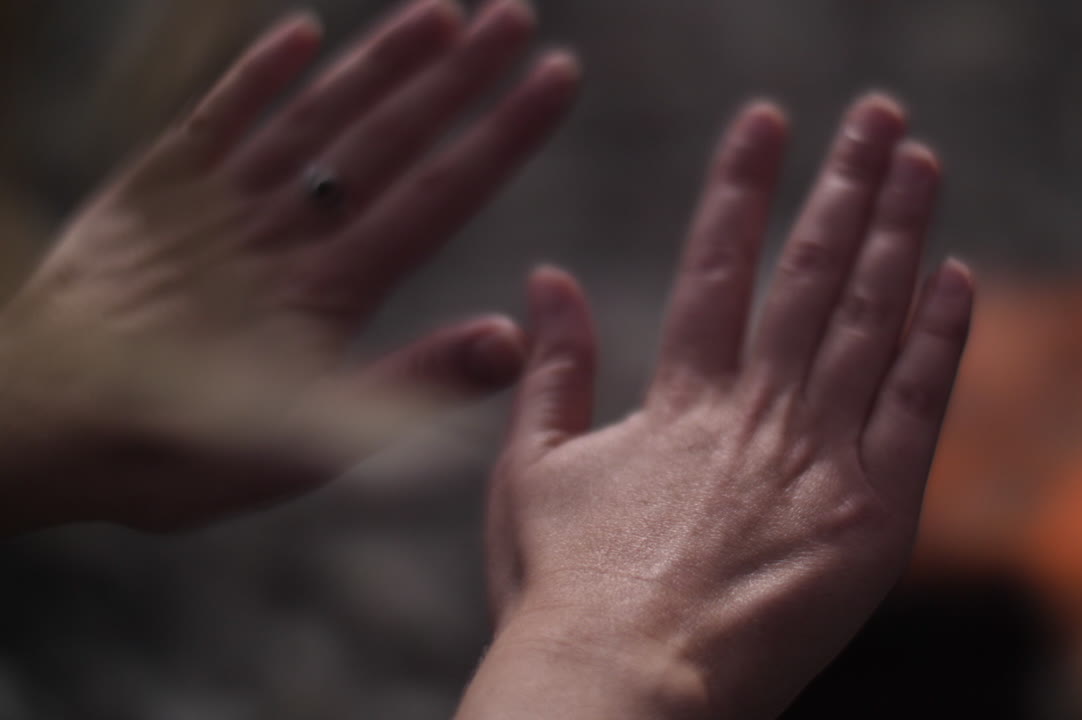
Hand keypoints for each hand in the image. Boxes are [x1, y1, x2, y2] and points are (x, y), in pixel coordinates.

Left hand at [0, 0, 578, 532]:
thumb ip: (413, 385)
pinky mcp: (155, 189)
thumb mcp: (312, 446)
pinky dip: (258, 72)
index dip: (505, 133)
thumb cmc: (178, 451)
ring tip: (441, 11)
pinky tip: (298, 32)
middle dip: (460, 75)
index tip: (556, 78)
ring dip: (381, 59)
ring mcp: (218, 200)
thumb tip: (510, 340)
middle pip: (389, 136)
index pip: (441, 194)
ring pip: (317, 114)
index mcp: (331, 288)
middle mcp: (285, 228)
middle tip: (516, 18)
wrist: (36, 424)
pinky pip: (215, 115)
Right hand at [464, 96, 972, 717]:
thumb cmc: (566, 590)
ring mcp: (821, 457)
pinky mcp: (875, 514)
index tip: (768, 120)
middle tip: (880, 113)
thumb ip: (554, 368)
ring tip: (922, 161)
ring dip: (901, 233)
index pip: (718, 260)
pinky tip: (957, 275)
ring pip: (870, 320)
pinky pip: (916, 408)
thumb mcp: (535, 469)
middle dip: (847, 182)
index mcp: (680, 397)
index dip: (744, 183)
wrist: (625, 688)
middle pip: (812, 271)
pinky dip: (939, 339)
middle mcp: (757, 409)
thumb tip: (544, 276)